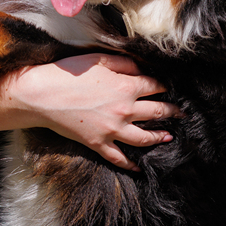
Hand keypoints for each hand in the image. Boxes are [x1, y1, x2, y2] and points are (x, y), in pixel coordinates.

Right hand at [4, 53, 179, 169]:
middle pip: (156, 112)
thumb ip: (124, 63)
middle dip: (172, 113)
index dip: (165, 87)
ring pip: (144, 138)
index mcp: (126, 87)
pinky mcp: (98, 144)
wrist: (42, 95)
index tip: (170, 89)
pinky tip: (139, 167)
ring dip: (159, 137)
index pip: (155, 87)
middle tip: (182, 114)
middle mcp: (124, 110)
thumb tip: (142, 68)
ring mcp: (112, 130)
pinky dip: (131, 164)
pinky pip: (119, 158)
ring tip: (168, 137)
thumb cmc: (68, 73)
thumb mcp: (99, 59)